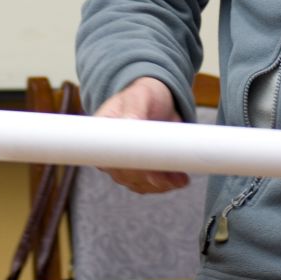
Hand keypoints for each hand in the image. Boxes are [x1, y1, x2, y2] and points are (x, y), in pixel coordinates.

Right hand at [92, 76, 189, 193]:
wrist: (159, 101)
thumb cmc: (145, 95)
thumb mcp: (140, 97)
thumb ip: (134, 109)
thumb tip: (131, 123)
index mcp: (102, 134)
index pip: (107, 159)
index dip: (126, 168)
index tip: (147, 170)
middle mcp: (110, 153)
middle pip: (124, 175)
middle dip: (148, 179)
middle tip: (169, 177)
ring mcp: (125, 164)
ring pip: (139, 183)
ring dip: (159, 184)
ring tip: (179, 178)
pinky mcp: (141, 170)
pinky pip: (149, 184)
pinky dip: (165, 184)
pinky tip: (179, 179)